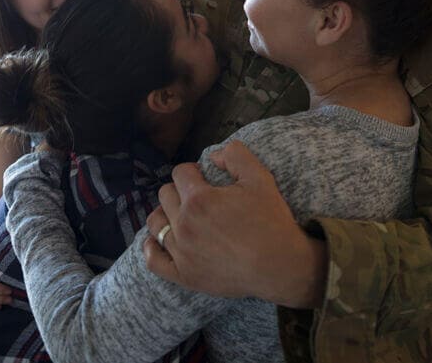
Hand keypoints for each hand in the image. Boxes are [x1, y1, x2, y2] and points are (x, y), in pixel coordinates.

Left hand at [143, 141, 327, 307]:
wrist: (280, 266)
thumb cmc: (271, 221)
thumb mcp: (260, 178)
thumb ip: (235, 156)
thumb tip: (212, 155)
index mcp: (199, 199)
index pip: (180, 173)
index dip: (193, 171)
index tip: (205, 179)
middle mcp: (184, 224)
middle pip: (165, 195)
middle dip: (179, 190)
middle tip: (199, 198)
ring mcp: (181, 252)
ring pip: (155, 222)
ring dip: (166, 214)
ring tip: (182, 216)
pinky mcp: (183, 275)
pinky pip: (153, 260)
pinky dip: (151, 247)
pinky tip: (160, 240)